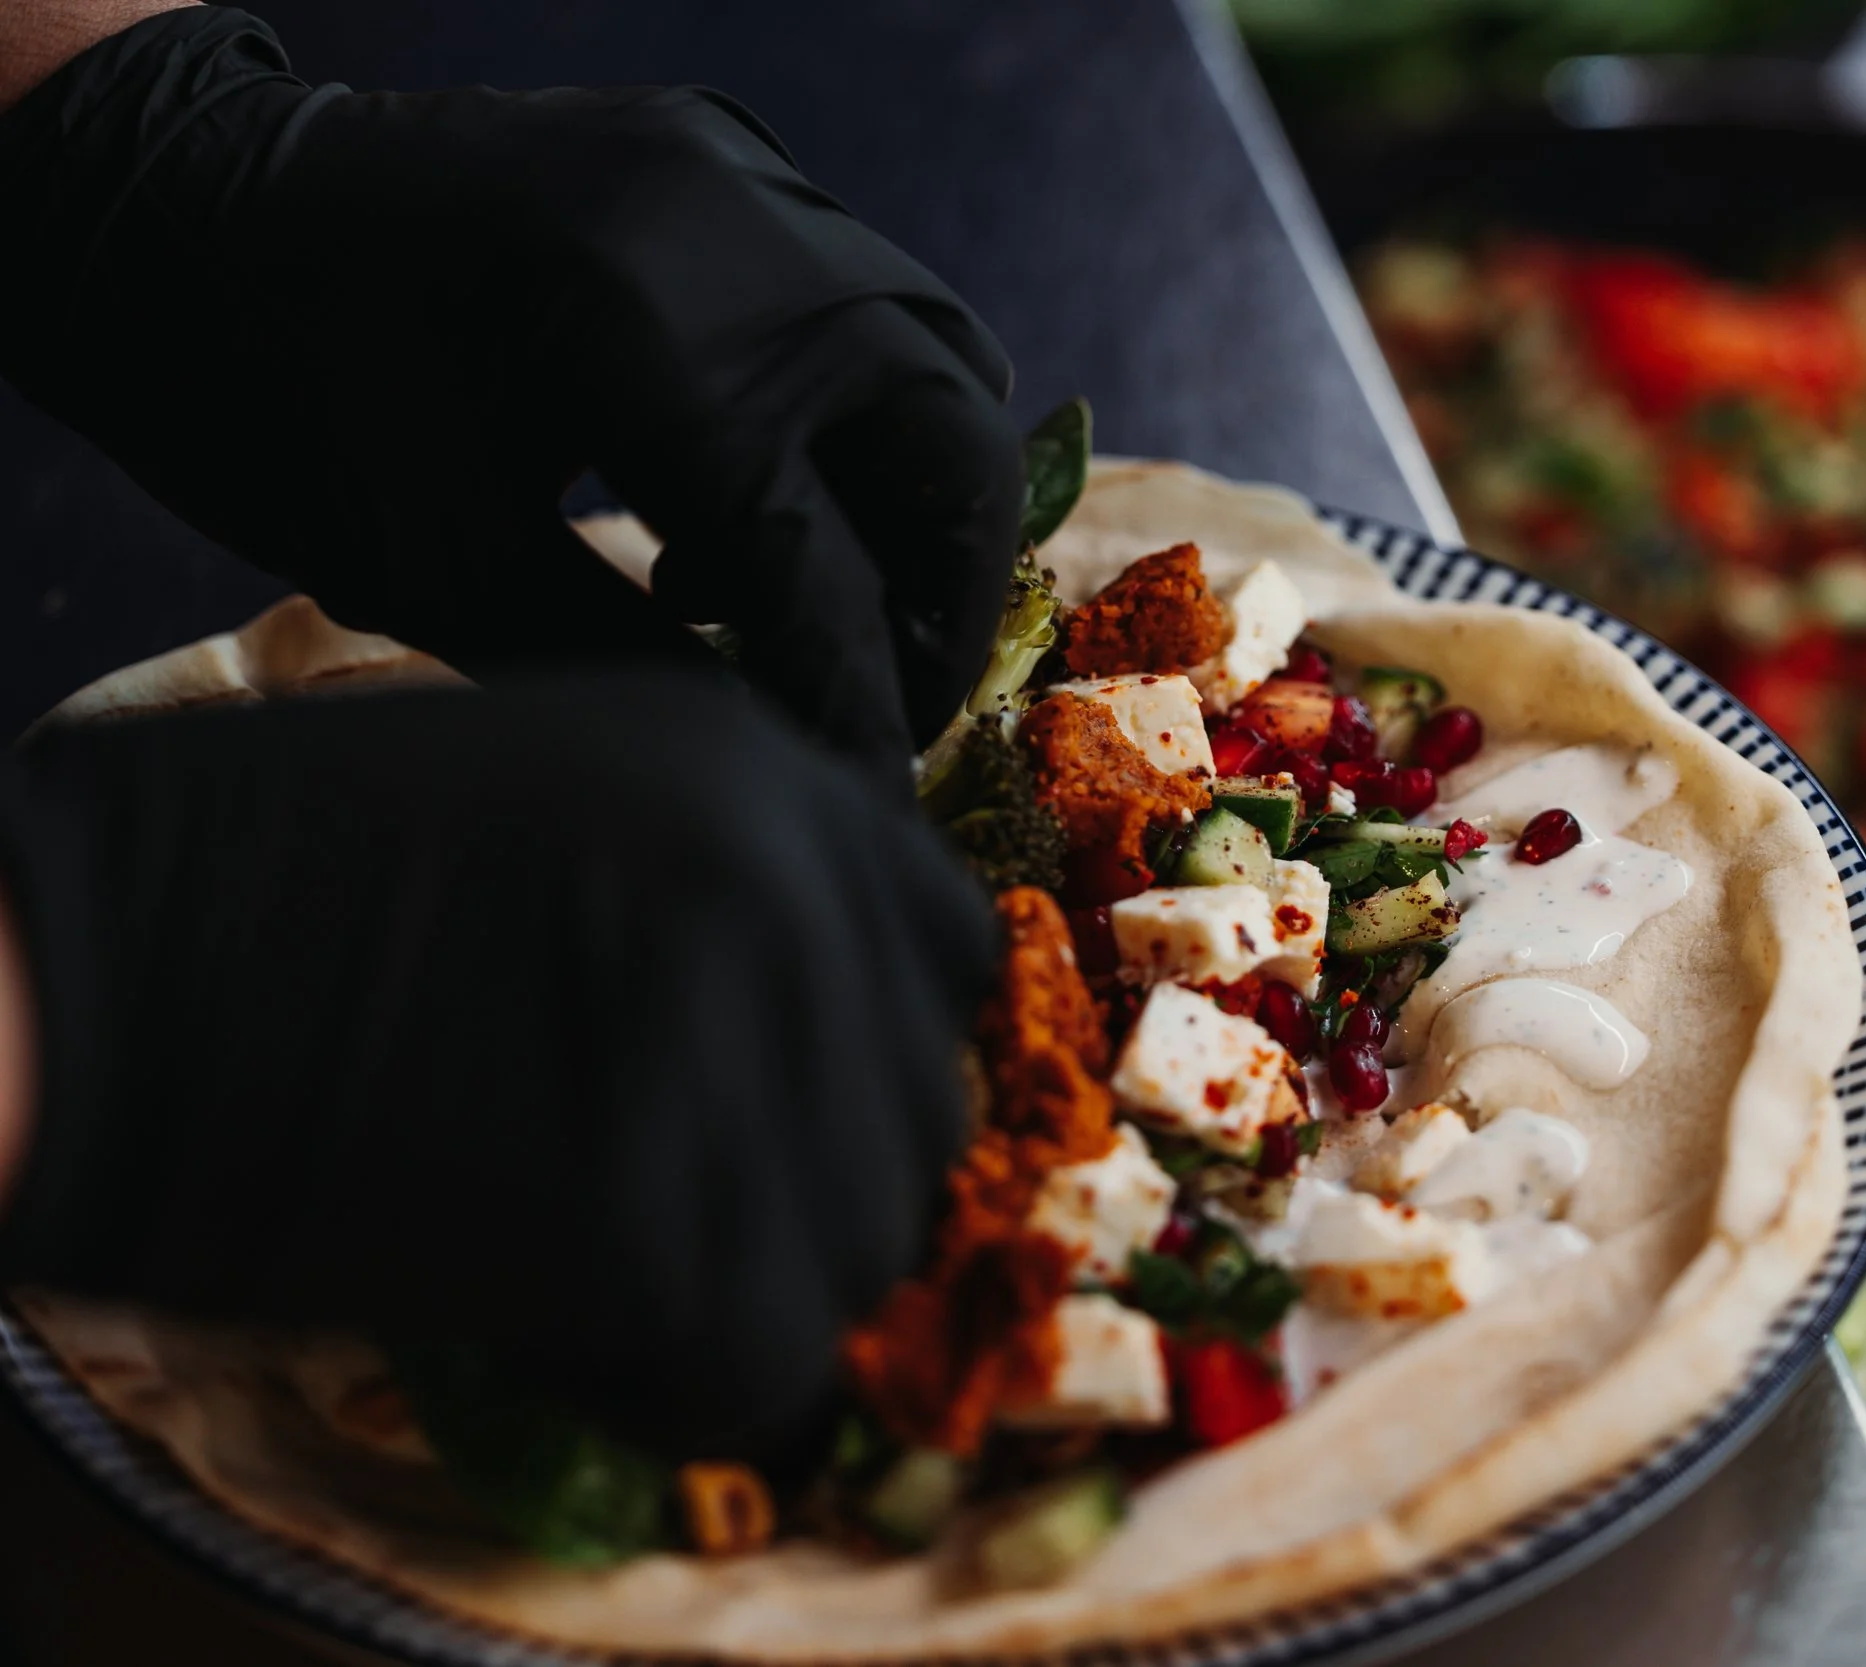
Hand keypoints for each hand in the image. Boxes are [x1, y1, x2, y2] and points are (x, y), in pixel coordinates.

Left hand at [0, 7, 1023, 767]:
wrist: (175, 196)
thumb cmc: (270, 391)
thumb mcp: (435, 563)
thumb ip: (624, 666)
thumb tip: (774, 761)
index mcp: (638, 338)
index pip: (821, 561)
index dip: (859, 698)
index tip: (873, 793)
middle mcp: (730, 231)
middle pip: (948, 447)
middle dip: (940, 599)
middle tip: (884, 694)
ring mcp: (741, 172)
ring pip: (944, 363)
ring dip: (916, 505)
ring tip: (801, 593)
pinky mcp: (730, 154)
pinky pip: (874, 300)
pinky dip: (863, 417)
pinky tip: (756, 487)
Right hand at [0, 674, 992, 1457]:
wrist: (64, 972)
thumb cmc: (257, 880)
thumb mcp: (546, 795)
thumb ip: (718, 883)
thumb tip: (831, 1032)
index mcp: (758, 772)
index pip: (947, 951)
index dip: (874, 1059)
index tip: (790, 1118)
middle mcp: (782, 882)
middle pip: (918, 1111)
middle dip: (815, 1191)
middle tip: (678, 1224)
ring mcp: (727, 1035)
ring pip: (864, 1244)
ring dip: (753, 1291)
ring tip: (603, 1281)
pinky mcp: (639, 1207)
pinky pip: (763, 1361)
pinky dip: (681, 1389)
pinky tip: (559, 1345)